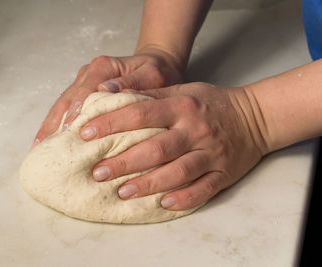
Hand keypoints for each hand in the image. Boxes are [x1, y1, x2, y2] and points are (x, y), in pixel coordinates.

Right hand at [32, 46, 182, 147]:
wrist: (156, 64)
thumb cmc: (156, 72)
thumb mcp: (152, 75)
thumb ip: (132, 83)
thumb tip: (107, 91)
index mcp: (103, 67)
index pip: (85, 91)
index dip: (76, 112)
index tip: (69, 133)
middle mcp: (88, 73)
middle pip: (67, 99)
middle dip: (55, 124)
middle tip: (47, 149)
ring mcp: (82, 82)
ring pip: (61, 105)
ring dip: (50, 126)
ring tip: (39, 150)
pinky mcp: (81, 92)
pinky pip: (64, 109)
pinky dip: (55, 125)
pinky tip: (47, 141)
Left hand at [80, 82, 266, 209]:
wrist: (255, 117)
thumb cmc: (211, 104)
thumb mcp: (183, 91)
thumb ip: (150, 96)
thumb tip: (113, 95)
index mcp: (182, 106)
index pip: (140, 113)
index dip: (111, 123)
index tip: (85, 133)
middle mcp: (195, 130)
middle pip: (156, 148)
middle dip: (124, 161)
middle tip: (98, 172)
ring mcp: (211, 153)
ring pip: (177, 171)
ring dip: (149, 183)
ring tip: (122, 192)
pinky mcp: (223, 173)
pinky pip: (203, 189)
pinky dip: (184, 198)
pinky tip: (163, 204)